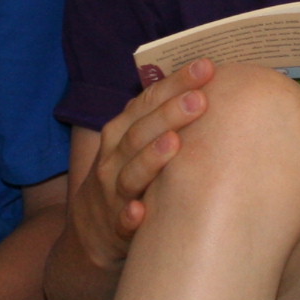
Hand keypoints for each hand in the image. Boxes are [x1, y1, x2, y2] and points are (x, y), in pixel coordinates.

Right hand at [67, 59, 216, 274]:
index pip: (147, 101)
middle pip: (140, 132)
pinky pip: (122, 221)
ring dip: (151, 158)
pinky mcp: (116, 227)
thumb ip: (160, 118)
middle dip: (169, 114)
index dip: (175, 83)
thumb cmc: (127, 177)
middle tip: (200, 99)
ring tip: (175, 143)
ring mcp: (113, 193)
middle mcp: (114, 159)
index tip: (205, 67)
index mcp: (121, 133)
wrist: (91, 232)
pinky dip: (129, 216)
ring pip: (131, 173)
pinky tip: (140, 211)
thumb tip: (208, 84)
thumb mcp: (135, 144)